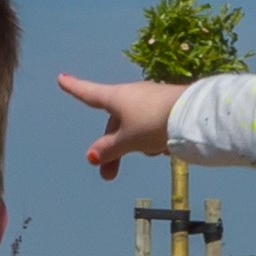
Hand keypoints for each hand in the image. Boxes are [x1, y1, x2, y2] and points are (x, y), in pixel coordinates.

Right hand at [53, 73, 184, 179]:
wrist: (194, 115)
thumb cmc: (154, 123)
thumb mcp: (127, 141)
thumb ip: (109, 149)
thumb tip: (92, 156)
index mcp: (117, 97)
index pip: (89, 94)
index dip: (74, 88)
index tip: (61, 78)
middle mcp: (132, 95)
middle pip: (115, 124)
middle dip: (112, 149)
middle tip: (109, 177)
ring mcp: (151, 100)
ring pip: (135, 127)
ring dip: (139, 145)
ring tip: (155, 152)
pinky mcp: (168, 107)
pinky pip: (153, 127)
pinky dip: (155, 139)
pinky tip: (168, 147)